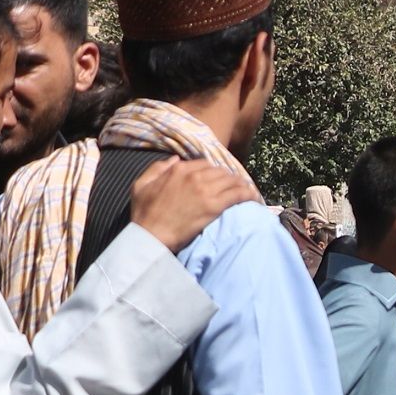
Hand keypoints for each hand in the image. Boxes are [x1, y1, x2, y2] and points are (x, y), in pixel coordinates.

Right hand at [127, 156, 258, 252]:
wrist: (150, 236)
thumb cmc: (144, 214)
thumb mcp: (141, 185)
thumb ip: (158, 168)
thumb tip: (175, 158)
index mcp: (178, 170)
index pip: (204, 164)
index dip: (213, 172)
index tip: (218, 180)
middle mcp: (194, 176)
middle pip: (220, 172)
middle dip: (228, 178)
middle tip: (235, 187)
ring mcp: (205, 190)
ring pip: (232, 181)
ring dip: (241, 185)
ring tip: (247, 192)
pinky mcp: (214, 206)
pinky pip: (238, 194)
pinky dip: (248, 194)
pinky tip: (254, 198)